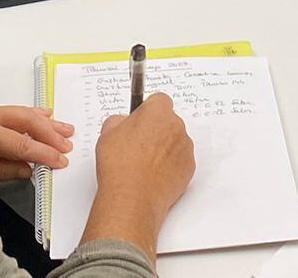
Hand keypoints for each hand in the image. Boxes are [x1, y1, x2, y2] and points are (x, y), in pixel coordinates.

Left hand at [0, 103, 73, 192]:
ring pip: (22, 113)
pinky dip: (31, 116)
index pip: (22, 144)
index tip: (62, 161)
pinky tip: (44, 116)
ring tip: (66, 129)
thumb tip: (30, 170)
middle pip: (26, 122)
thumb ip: (1, 170)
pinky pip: (12, 112)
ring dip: (45, 122)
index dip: (44, 154)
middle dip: (50, 134)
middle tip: (70, 144)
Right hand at [81, 94, 195, 250]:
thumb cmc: (120, 166)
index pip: (159, 100)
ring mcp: (185, 147)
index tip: (140, 120)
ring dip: (164, 148)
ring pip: (175, 141)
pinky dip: (170, 166)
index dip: (148, 111)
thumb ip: (119, 120)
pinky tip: (154, 176)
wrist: (132, 198)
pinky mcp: (189, 167)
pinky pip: (180, 160)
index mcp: (157, 112)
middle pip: (168, 121)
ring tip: (144, 165)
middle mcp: (176, 126)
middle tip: (138, 146)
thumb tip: (123, 122)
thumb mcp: (107, 133)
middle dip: (156, 130)